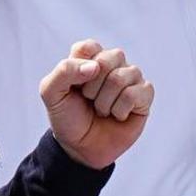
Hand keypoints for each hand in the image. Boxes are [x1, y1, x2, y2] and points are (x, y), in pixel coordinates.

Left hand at [38, 39, 151, 167]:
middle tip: (88, 100)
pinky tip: (116, 116)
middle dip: (92, 87)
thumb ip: (64, 71)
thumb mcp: (51, 93)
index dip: (79, 68)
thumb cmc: (67, 117)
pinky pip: (135, 93)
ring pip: (121, 77)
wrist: (80, 147)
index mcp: (90, 58)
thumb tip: (95, 66)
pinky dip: (120, 109)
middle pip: (108, 59)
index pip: (89, 47)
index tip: (74, 86)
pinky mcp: (144, 95)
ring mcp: (130, 78)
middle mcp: (112, 63)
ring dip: (105, 101)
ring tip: (101, 110)